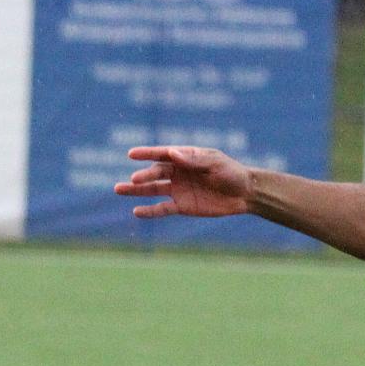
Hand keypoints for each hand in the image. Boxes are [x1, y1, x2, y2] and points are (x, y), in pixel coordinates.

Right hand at [114, 146, 253, 218]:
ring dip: (137, 190)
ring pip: (153, 189)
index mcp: (185, 157)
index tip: (132, 154)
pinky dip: (150, 211)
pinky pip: (163, 209)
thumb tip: (172, 154)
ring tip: (119, 189)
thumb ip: (194, 161)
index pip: (162, 154)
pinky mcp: (183, 206)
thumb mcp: (215, 164)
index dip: (147, 153)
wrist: (245, 194)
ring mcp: (178, 189)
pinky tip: (136, 212)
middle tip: (133, 179)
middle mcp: (178, 172)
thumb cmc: (231, 173)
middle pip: (156, 173)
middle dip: (144, 176)